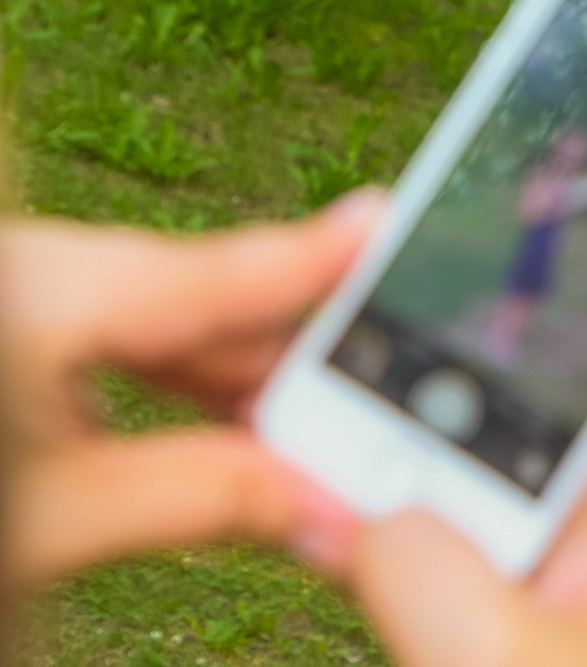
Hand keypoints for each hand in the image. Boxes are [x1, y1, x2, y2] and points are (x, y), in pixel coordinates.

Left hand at [0, 192, 376, 589]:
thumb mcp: (48, 520)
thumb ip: (195, 500)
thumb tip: (321, 508)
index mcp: (44, 294)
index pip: (213, 272)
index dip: (315, 256)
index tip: (391, 223)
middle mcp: (41, 268)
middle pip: (200, 302)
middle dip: (288, 364)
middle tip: (371, 419)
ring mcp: (31, 287)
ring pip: (160, 319)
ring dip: (235, 383)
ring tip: (306, 445)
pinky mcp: (24, 318)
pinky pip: (118, 331)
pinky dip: (177, 377)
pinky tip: (224, 428)